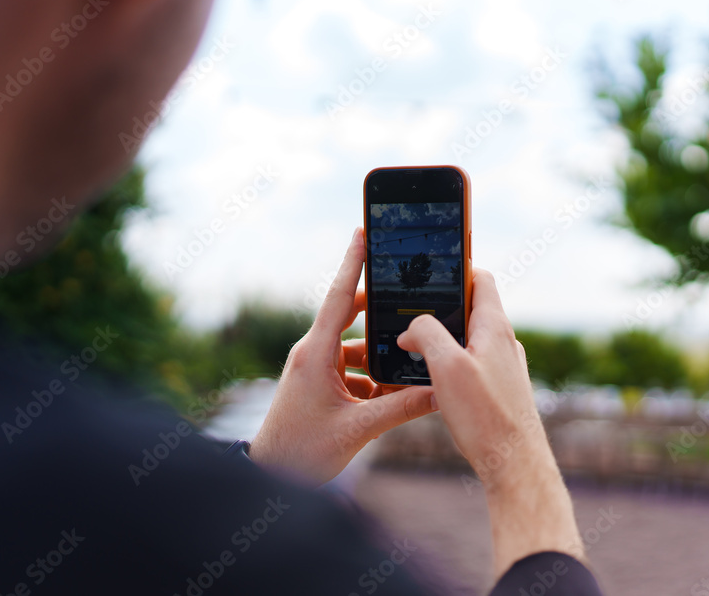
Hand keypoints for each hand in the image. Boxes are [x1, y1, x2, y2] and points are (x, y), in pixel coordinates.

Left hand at [249, 228, 436, 484]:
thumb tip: (439, 393)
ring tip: (411, 366)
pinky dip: (372, 377)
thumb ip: (401, 408)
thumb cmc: (302, 452)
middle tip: (411, 300)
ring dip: (381, 358)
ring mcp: (314, 368)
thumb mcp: (357, 429)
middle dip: (382, 314)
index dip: (353, 263)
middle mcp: (313, 353)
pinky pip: (351, 370)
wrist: (269, 476)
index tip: (363, 232)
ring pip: (356, 349)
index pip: (340, 297)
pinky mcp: (318, 384)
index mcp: (316, 353)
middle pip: (353, 318)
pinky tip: (394, 393)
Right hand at [397, 269, 584, 575]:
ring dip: (444, 336)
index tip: (430, 264)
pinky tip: (431, 378)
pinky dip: (451, 361)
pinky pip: (472, 363)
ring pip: (470, 338)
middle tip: (408, 308)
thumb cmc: (486, 416)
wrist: (514, 465)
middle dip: (441, 304)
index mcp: (494, 327)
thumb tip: (410, 329)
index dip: (456, 266)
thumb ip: (426, 334)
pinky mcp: (499, 389)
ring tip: (412, 344)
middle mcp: (504, 342)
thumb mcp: (447, 367)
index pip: (480, 278)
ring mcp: (503, 366)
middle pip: (472, 307)